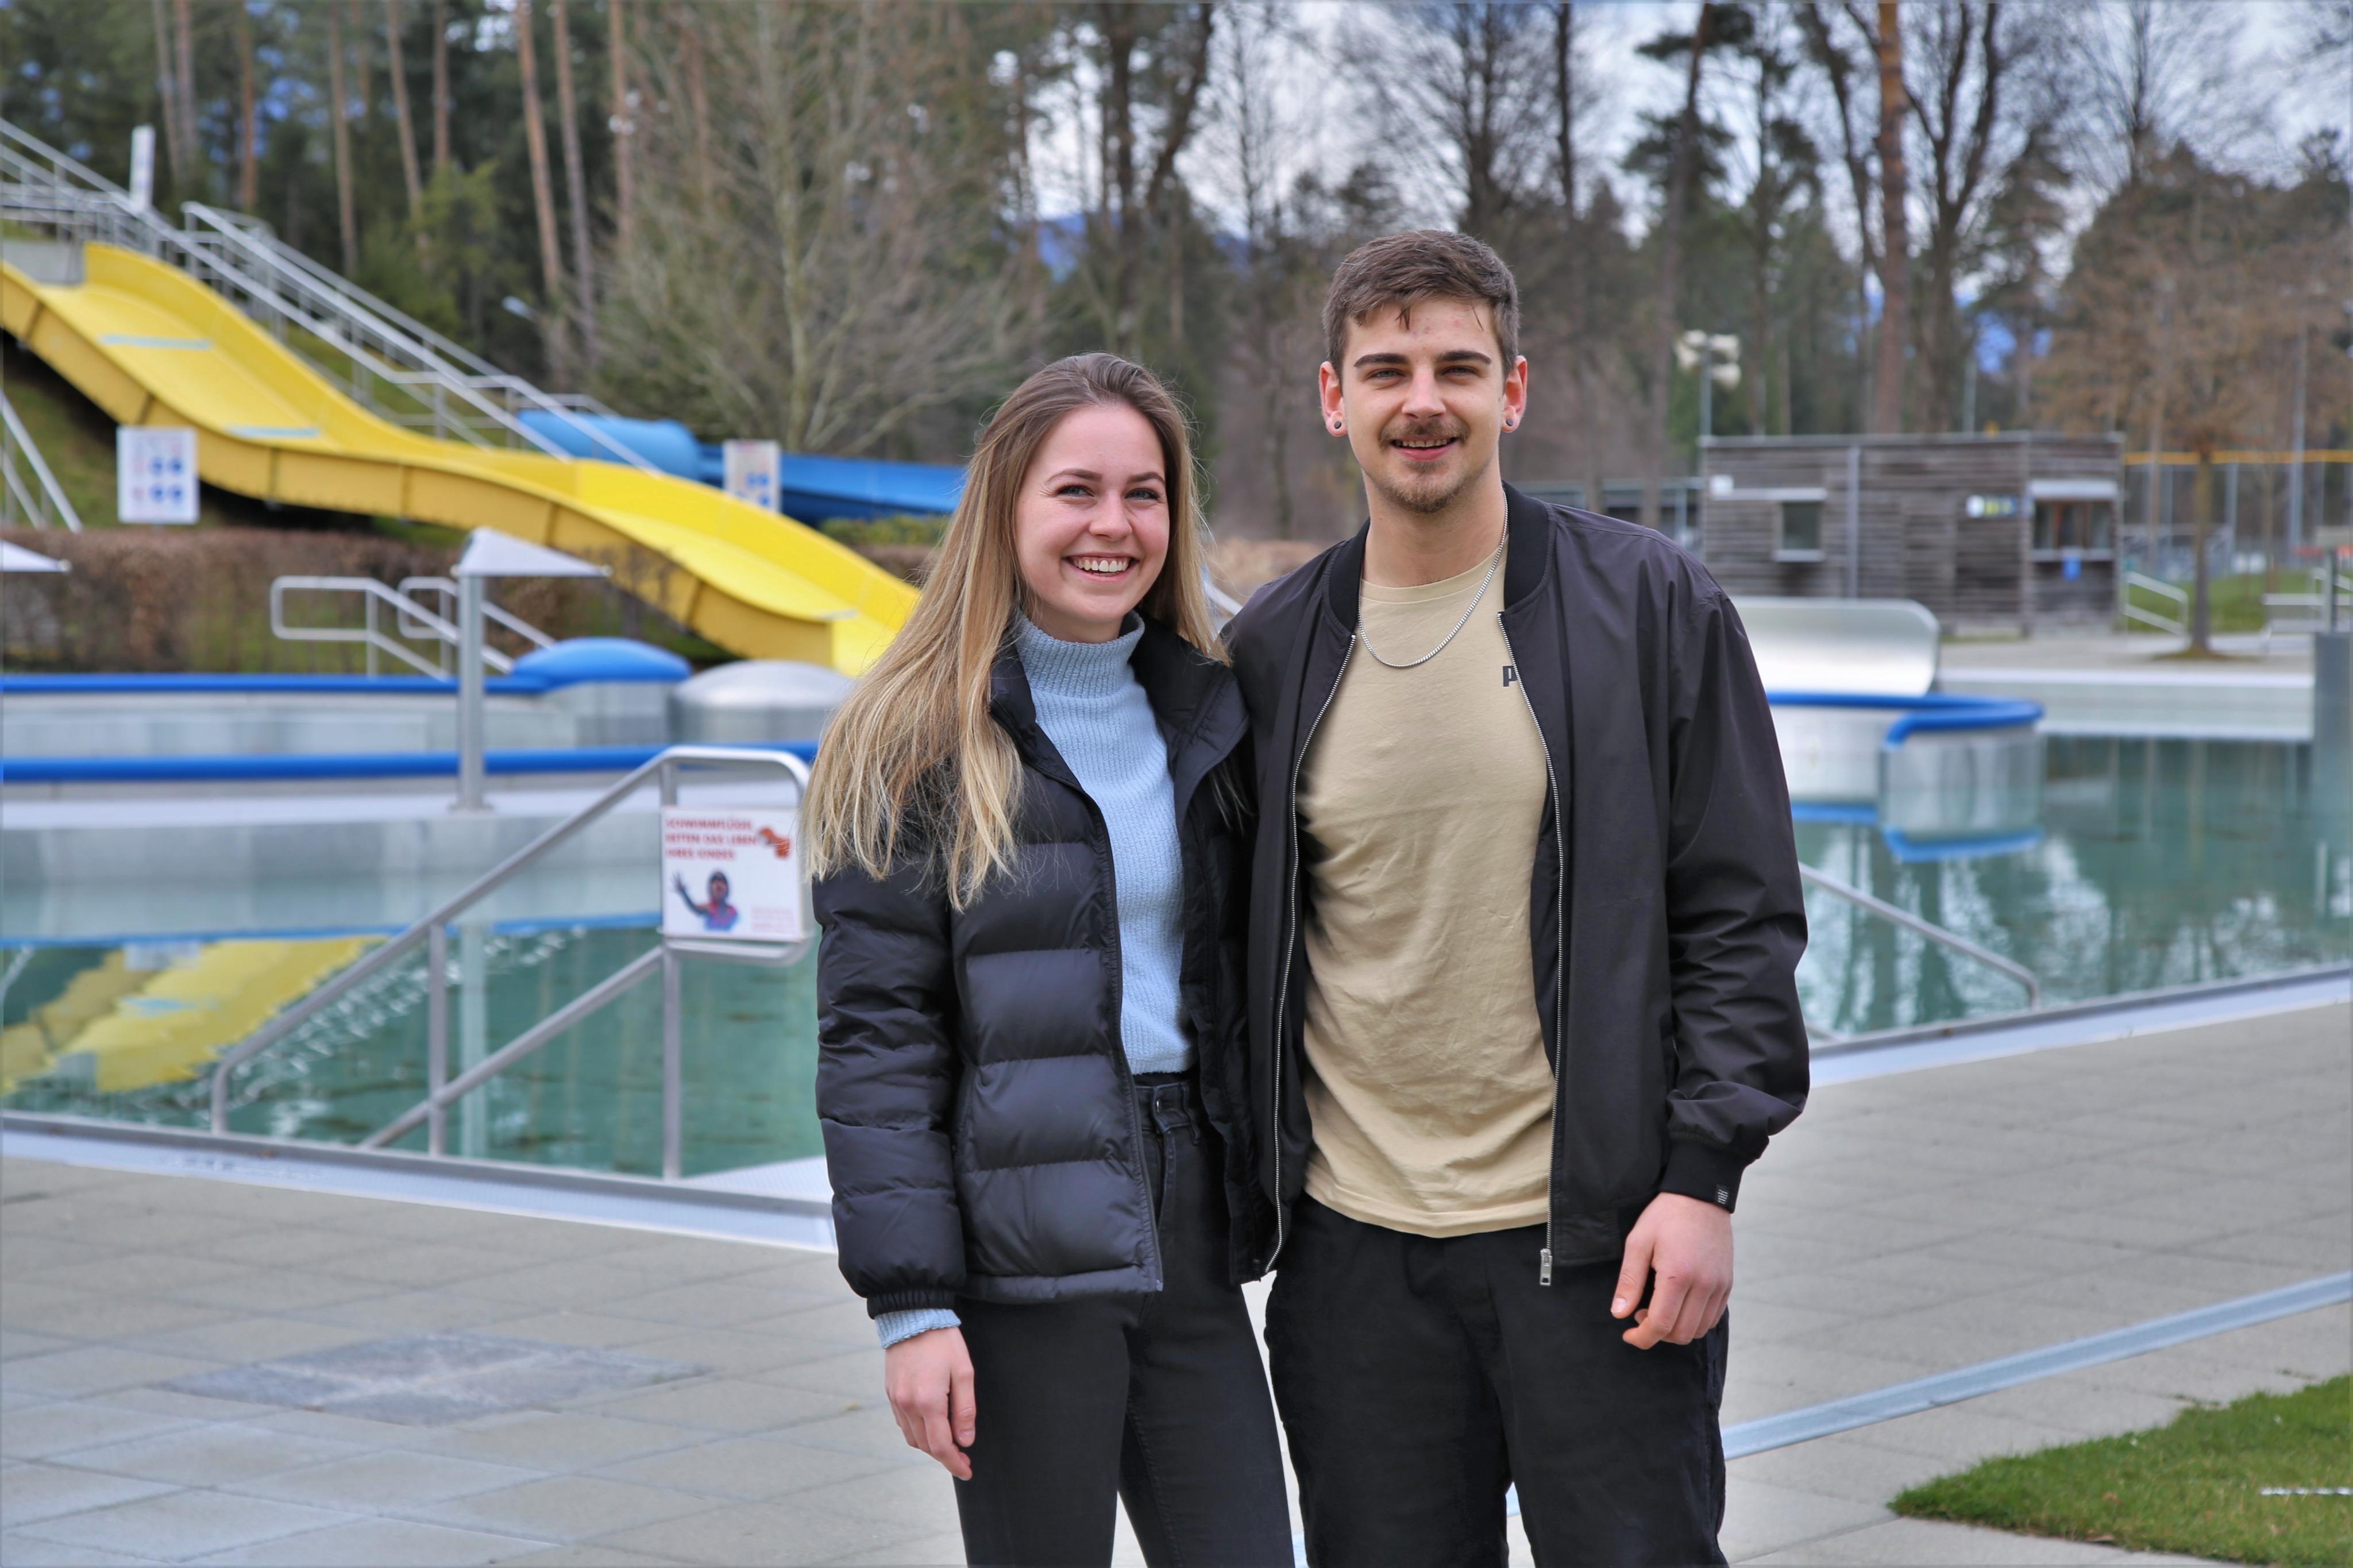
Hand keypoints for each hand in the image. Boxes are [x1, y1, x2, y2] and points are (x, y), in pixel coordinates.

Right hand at [883, 1326, 974, 1478]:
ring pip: (912, 1437)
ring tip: (949, 1441)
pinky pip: (903, 1423)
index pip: (941, 1447)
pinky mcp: (891, 1393)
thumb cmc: (943, 1341)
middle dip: (945, 1456)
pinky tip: (931, 1424)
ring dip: (930, 1445)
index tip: (967, 1471)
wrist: (912, 1316)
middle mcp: (908, 1405)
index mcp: (928, 1402)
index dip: (954, 1464)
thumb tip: (965, 1440)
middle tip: (963, 1456)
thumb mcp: (964, 1372)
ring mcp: (896, 1400)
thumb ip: (965, 1410)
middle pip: (925, 1446)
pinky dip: (917, 1431)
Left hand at [1611, 1192, 1732, 1348]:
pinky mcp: (1727, 1283)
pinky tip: (1678, 1304)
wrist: (1701, 1196)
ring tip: (1659, 1308)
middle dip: (1657, 1334)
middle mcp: (1704, 1285)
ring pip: (1699, 1330)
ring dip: (1676, 1329)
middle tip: (1641, 1314)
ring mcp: (1719, 1285)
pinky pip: (1713, 1317)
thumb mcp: (1638, 1242)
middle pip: (1681, 1333)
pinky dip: (1694, 1321)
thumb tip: (1618, 1313)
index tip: (1628, 1334)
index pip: (1661, 1325)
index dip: (1642, 1338)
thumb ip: (1629, 1281)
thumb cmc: (1665, 1216)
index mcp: (1678, 1275)